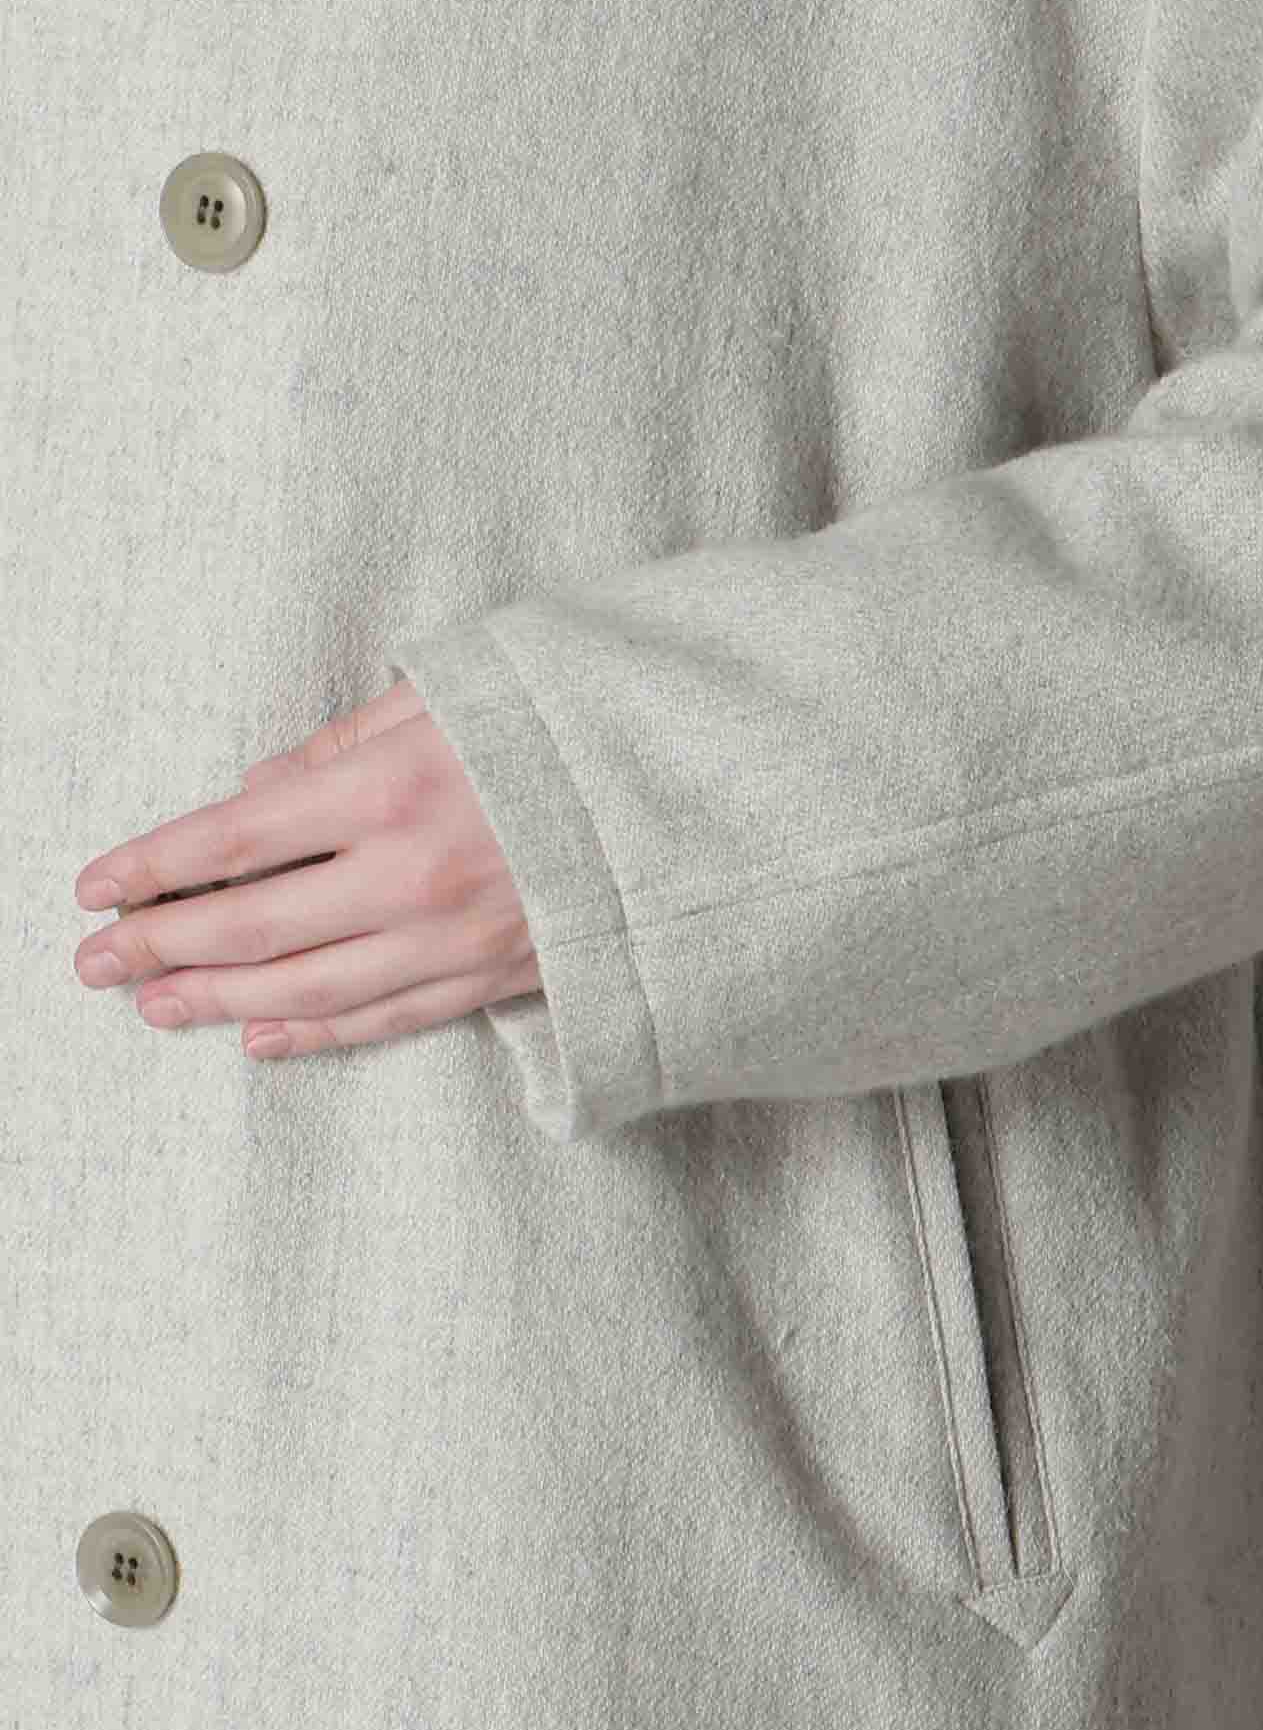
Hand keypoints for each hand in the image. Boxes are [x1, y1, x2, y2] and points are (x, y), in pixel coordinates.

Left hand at [71, 678, 540, 1060]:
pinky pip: (383, 1021)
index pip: (235, 838)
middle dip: (159, 944)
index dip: (153, 866)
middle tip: (93, 961)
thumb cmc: (575, 725)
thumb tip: (254, 791)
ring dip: (215, 1000)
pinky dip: (312, 1035)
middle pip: (251, 925)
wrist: (701, 800)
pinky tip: (256, 1035)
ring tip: (152, 1004)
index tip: (95, 886)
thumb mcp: (459, 694)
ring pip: (305, 989)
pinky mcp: (494, 980)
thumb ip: (348, 742)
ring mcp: (454, 940)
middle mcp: (412, 875)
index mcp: (395, 786)